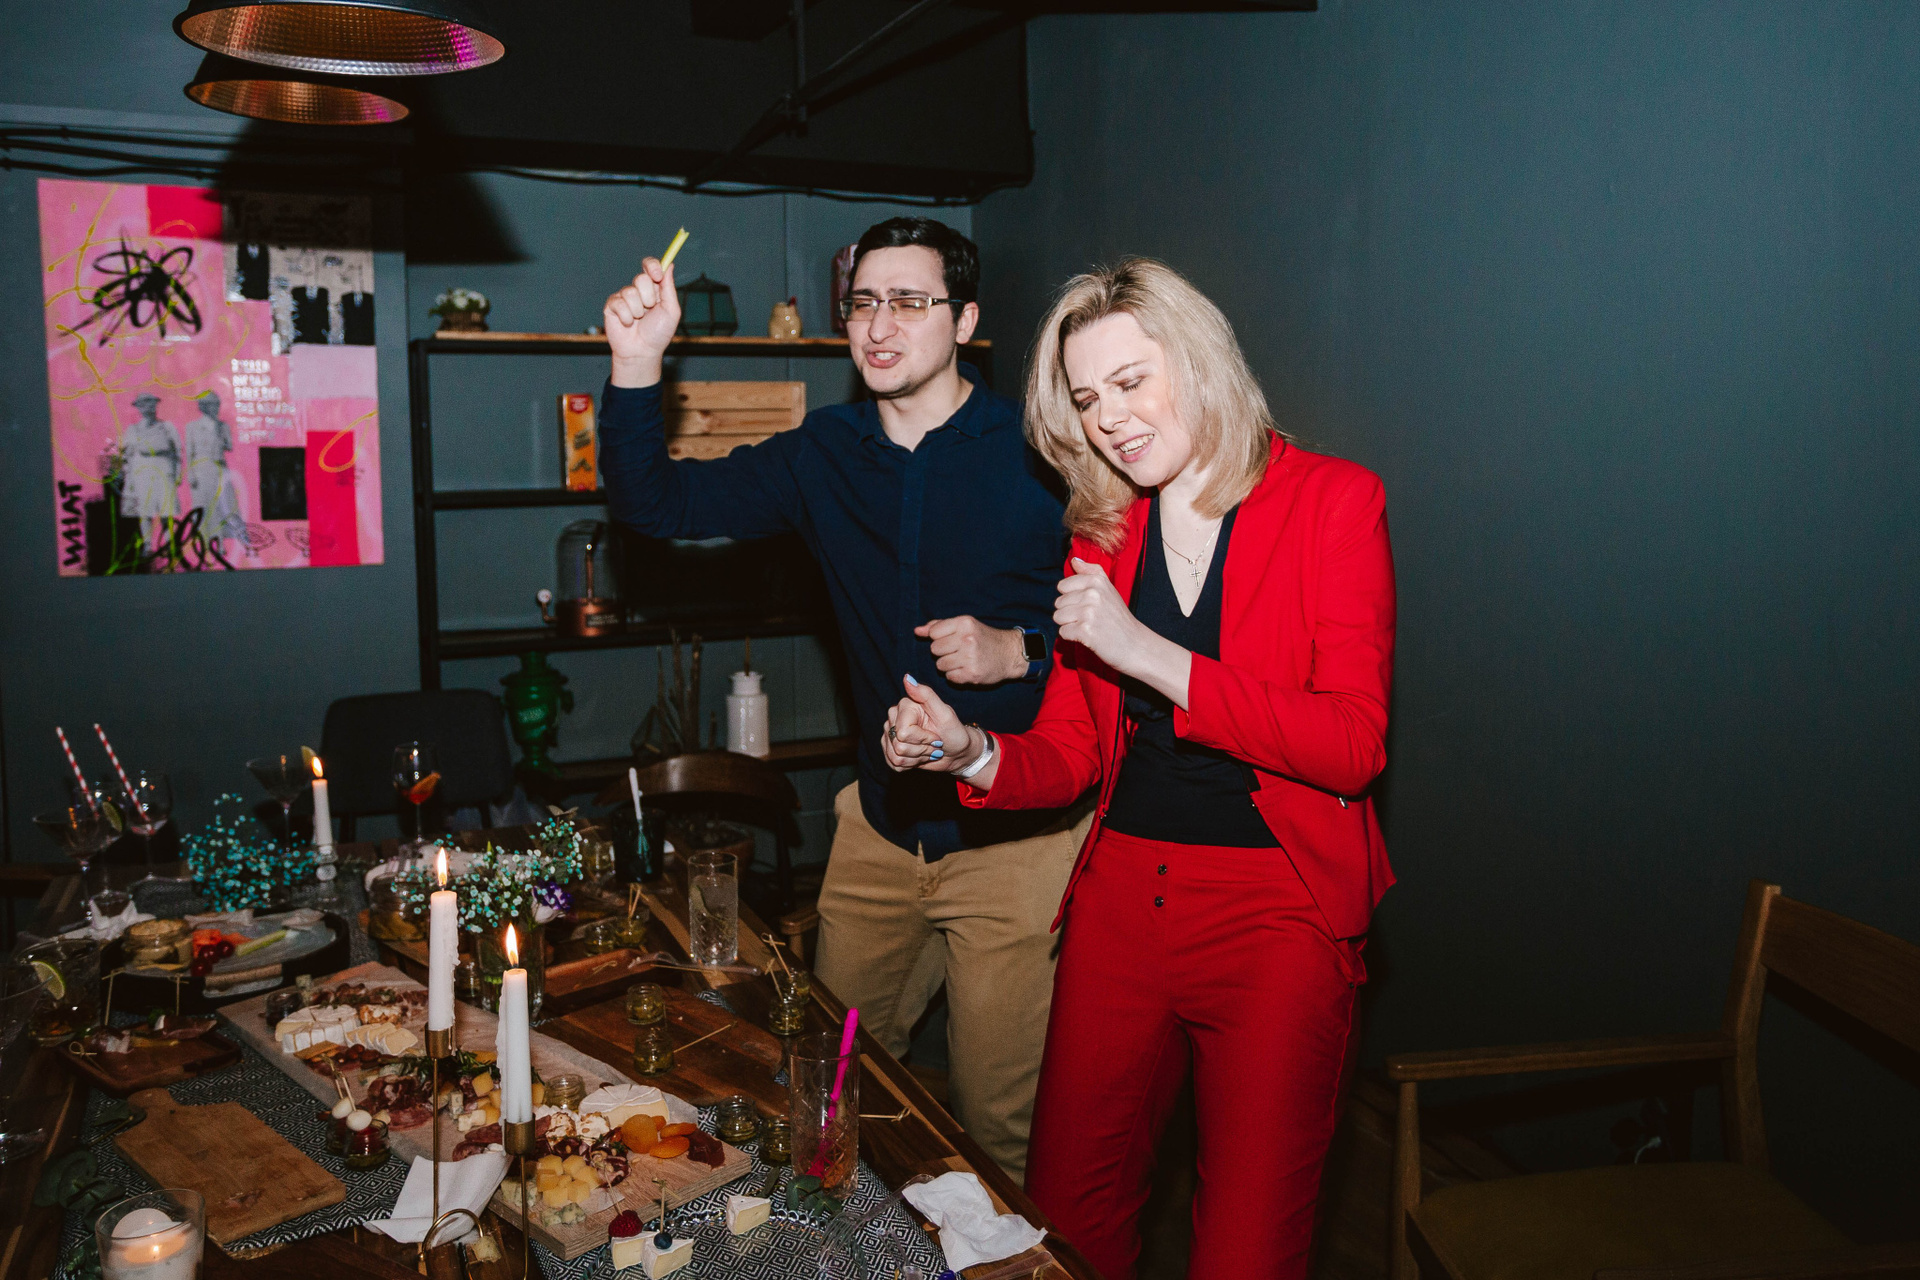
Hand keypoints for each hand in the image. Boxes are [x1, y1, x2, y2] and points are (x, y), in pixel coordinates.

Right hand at [604, 258, 680, 386]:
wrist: (642, 352)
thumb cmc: (658, 333)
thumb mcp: (671, 311)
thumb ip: (669, 287)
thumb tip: (668, 265)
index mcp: (653, 288)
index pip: (650, 266)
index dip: (652, 266)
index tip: (657, 275)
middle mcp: (638, 290)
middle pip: (641, 278)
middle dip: (648, 297)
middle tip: (649, 310)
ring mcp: (623, 297)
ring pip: (630, 292)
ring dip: (638, 311)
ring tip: (639, 321)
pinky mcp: (611, 306)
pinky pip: (619, 303)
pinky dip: (626, 317)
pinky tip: (628, 324)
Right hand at [881, 675, 972, 772]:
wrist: (956, 752)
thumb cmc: (954, 732)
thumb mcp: (945, 714)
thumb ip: (926, 695)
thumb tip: (907, 678)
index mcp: (905, 705)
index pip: (904, 733)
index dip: (923, 739)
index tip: (936, 736)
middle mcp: (894, 717)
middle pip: (898, 746)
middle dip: (920, 750)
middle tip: (933, 744)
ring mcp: (890, 733)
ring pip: (895, 757)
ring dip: (917, 758)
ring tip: (928, 750)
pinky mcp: (889, 748)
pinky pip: (892, 764)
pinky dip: (910, 765)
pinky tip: (920, 757)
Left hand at [913, 616, 1027, 685]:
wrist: (1009, 653)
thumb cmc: (983, 638)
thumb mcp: (964, 625)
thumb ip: (939, 626)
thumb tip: (917, 631)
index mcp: (964, 623)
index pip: (933, 633)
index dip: (938, 638)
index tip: (950, 639)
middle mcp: (967, 639)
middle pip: (934, 650)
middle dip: (942, 652)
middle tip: (956, 651)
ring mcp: (970, 657)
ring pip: (940, 665)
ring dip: (948, 665)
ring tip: (961, 661)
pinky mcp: (972, 674)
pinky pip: (949, 677)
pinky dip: (955, 676)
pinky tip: (965, 669)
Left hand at [1055, 558, 1153, 674]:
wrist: (1134, 644)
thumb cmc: (1119, 618)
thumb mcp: (1109, 589)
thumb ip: (1091, 572)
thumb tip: (1074, 560)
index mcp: (1097, 581)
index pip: (1063, 586)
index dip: (1072, 598)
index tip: (1087, 605)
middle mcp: (1092, 594)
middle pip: (1059, 603)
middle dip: (1070, 613)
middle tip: (1090, 619)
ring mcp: (1088, 612)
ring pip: (1058, 617)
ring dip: (1070, 625)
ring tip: (1088, 626)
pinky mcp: (1085, 630)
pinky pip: (1063, 632)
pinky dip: (1073, 637)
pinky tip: (1088, 636)